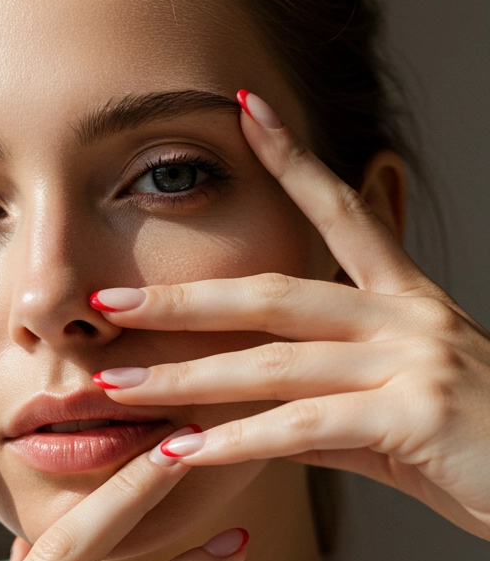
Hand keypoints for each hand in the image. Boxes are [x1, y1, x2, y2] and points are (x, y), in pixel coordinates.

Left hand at [90, 92, 489, 542]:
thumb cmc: (484, 454)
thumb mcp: (402, 416)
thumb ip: (333, 406)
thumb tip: (258, 417)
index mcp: (408, 302)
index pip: (344, 212)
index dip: (293, 159)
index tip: (243, 106)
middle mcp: (408, 318)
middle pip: (276, 293)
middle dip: (185, 300)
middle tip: (107, 303)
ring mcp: (413, 361)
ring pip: (277, 362)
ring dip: (187, 377)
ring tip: (117, 388)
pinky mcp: (416, 414)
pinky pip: (305, 428)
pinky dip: (237, 441)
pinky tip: (182, 454)